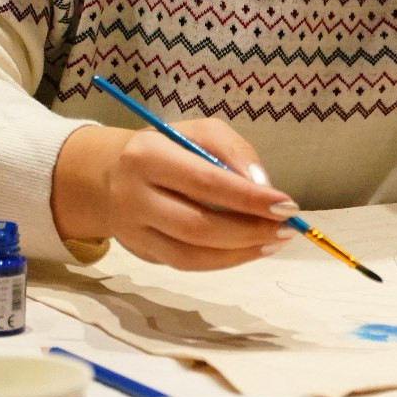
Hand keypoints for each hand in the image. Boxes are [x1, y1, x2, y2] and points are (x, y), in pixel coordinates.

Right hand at [50, 119, 294, 269]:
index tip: (287, 205)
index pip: (205, 182)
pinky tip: (250, 250)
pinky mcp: (140, 252)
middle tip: (287, 228)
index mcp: (147, 156)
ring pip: (190, 255)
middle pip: (197, 225)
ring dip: (240, 253)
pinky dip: (223, 261)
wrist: (108, 174)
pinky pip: (185, 264)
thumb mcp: (199, 132)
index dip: (249, 198)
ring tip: (275, 242)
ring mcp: (133, 230)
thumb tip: (263, 188)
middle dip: (249, 230)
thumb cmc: (167, 148)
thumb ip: (233, 151)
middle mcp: (134, 196)